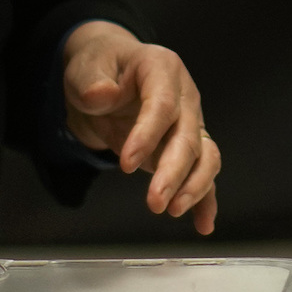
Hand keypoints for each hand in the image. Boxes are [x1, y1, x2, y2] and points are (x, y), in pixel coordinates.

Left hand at [62, 22, 219, 233]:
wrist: (108, 75)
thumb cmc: (101, 67)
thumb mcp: (86, 67)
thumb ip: (91, 83)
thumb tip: (100, 95)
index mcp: (162, 69)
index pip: (162, 104)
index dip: (148, 135)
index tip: (126, 163)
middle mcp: (184, 97)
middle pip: (188, 137)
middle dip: (173, 172)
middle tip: (155, 201)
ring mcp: (189, 124)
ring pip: (204, 157)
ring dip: (193, 187)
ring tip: (171, 210)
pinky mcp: (186, 149)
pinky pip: (202, 174)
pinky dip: (205, 200)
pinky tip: (202, 224)